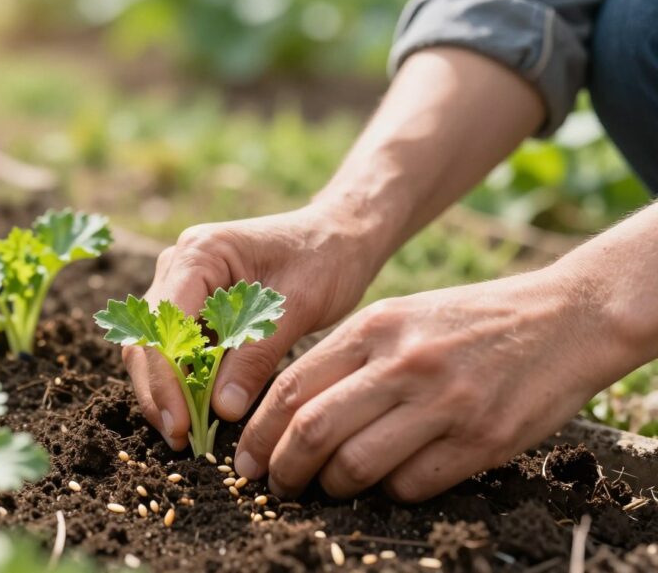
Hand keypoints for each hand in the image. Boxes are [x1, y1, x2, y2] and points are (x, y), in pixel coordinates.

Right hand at [127, 204, 382, 449]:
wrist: (339, 237)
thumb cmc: (324, 260)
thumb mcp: (296, 308)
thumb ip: (256, 356)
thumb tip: (221, 411)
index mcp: (199, 254)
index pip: (164, 324)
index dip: (166, 379)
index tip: (181, 424)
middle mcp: (178, 265)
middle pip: (148, 338)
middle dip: (158, 392)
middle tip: (178, 439)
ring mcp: (181, 285)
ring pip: (154, 347)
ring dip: (166, 391)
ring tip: (184, 435)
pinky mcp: (193, 305)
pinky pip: (176, 349)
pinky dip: (183, 381)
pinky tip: (197, 414)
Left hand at [234, 266, 632, 500]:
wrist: (562, 318)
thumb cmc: (467, 322)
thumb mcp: (399, 317)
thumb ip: (348, 356)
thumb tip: (288, 411)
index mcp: (375, 328)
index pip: (294, 387)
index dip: (260, 432)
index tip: (247, 460)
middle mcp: (405, 363)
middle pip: (314, 430)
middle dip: (284, 468)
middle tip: (277, 485)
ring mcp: (445, 402)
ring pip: (357, 465)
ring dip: (332, 487)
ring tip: (329, 487)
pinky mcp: (483, 439)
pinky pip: (412, 485)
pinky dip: (389, 493)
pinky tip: (388, 482)